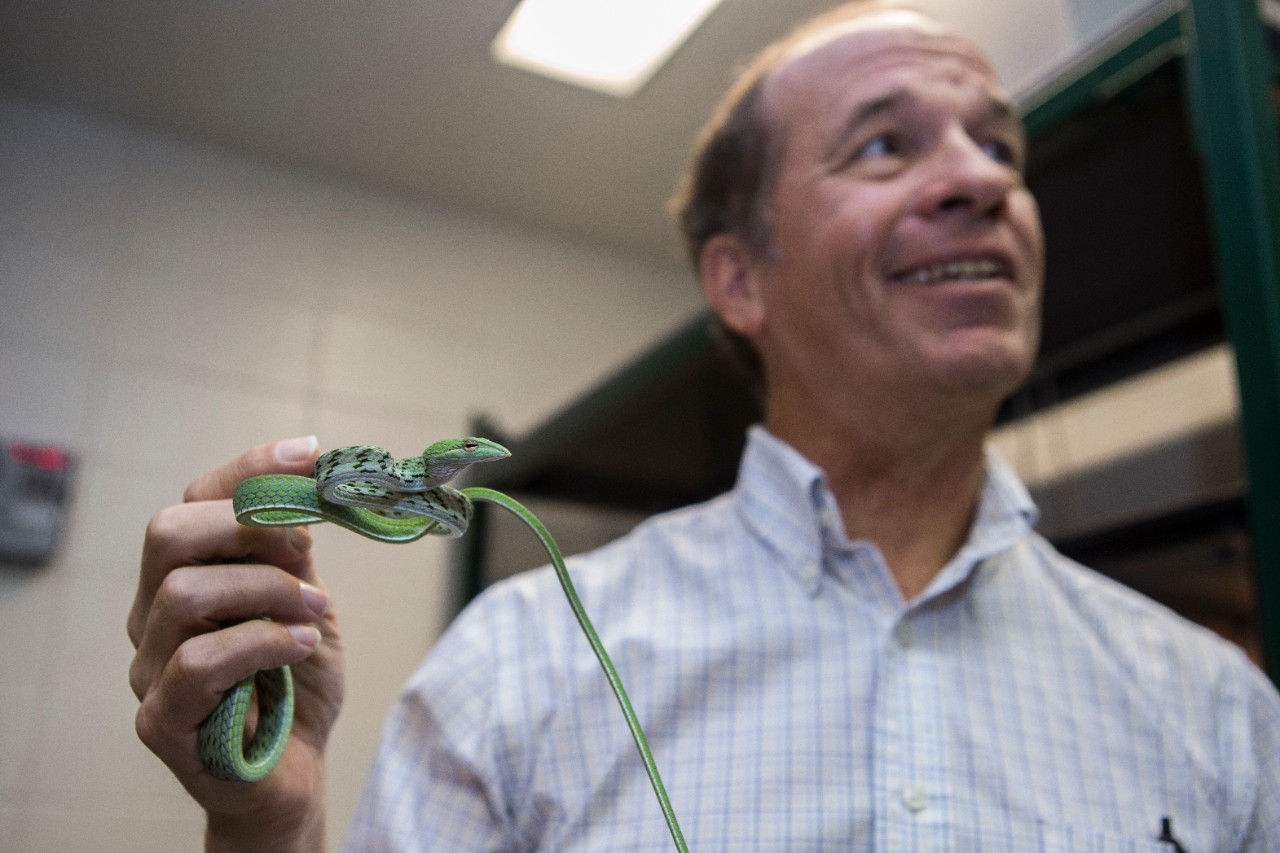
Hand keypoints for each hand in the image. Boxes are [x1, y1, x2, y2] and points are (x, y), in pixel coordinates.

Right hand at [128, 436, 343, 851]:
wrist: (297, 772)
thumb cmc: (297, 683)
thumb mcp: (307, 601)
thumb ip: (295, 551)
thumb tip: (305, 482)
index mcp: (186, 575)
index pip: (195, 500)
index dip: (251, 469)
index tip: (312, 455)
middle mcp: (153, 615)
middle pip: (167, 533)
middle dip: (247, 525)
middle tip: (305, 548)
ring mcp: (149, 668)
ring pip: (183, 593)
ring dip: (267, 591)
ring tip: (317, 611)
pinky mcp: (161, 721)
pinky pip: (196, 663)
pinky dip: (262, 643)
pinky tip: (302, 647)